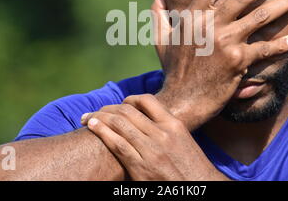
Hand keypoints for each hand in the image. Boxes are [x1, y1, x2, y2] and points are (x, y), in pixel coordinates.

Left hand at [80, 94, 229, 180]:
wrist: (200, 188)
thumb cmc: (190, 168)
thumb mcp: (183, 141)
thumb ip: (165, 129)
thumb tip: (145, 121)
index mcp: (173, 125)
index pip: (147, 100)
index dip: (129, 99)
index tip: (120, 105)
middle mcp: (162, 134)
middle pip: (128, 111)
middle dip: (108, 108)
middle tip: (96, 112)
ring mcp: (151, 150)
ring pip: (119, 124)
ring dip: (99, 117)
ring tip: (87, 117)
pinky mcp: (141, 168)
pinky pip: (117, 144)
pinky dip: (102, 132)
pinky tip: (93, 126)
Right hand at [152, 0, 287, 130]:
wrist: (182, 100)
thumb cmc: (173, 70)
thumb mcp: (161, 39)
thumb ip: (159, 11)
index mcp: (192, 18)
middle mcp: (210, 26)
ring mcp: (225, 42)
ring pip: (259, 16)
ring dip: (281, 5)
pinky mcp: (238, 61)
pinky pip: (264, 48)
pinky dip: (279, 45)